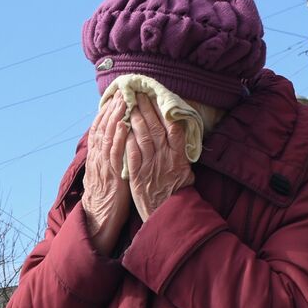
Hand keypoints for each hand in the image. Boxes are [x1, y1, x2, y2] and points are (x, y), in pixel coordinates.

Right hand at [81, 94, 131, 254]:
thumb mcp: (104, 171)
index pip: (99, 127)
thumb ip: (107, 156)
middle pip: (103, 126)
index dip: (106, 111)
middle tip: (122, 90)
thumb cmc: (105, 195)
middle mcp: (97, 156)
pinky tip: (122, 124)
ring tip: (123, 99)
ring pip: (107, 135)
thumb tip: (115, 141)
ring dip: (115, 116)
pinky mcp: (111, 174)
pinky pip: (114, 152)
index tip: (115, 95)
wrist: (98, 217)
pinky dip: (117, 137)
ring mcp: (103, 164)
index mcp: (97, 155)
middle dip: (113, 107)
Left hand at [127, 92, 193, 220]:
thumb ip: (181, 153)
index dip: (164, 111)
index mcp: (179, 156)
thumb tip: (178, 134)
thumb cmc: (177, 192)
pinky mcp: (137, 174)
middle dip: (146, 108)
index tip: (157, 97)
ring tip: (128, 104)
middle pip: (156, 127)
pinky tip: (121, 127)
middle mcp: (166, 158)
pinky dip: (127, 138)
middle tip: (138, 94)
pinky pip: (131, 153)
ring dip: (135, 119)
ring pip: (142, 136)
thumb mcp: (186, 171)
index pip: (173, 128)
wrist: (168, 214)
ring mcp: (151, 165)